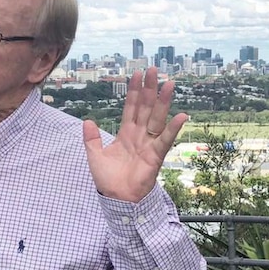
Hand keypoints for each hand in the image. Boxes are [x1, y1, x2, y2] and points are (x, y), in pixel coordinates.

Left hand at [83, 66, 186, 201]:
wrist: (117, 199)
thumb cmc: (108, 179)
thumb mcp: (95, 156)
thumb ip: (91, 138)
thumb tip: (87, 121)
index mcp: (125, 133)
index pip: (131, 107)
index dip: (134, 91)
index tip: (136, 75)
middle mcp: (139, 135)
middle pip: (145, 107)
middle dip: (149, 89)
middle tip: (153, 70)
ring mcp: (149, 144)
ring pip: (156, 118)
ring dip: (163, 101)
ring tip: (169, 84)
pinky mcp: (156, 155)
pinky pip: (165, 139)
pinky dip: (173, 128)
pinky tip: (181, 115)